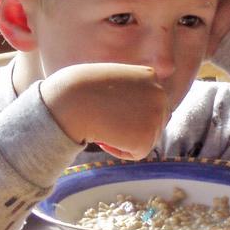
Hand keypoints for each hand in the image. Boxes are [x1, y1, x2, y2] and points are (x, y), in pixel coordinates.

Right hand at [39, 63, 168, 159]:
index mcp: (150, 76)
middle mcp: (159, 94)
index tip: (112, 112)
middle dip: (133, 128)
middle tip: (108, 122)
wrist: (70, 100)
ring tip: (104, 126)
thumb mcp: (112, 81)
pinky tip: (104, 138)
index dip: (132, 113)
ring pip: (146, 139)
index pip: (152, 104)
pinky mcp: (146, 138)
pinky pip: (136, 153)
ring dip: (125, 139)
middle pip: (155, 123)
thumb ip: (128, 92)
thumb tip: (135, 113)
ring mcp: (155, 115)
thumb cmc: (81, 90)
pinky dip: (119, 151)